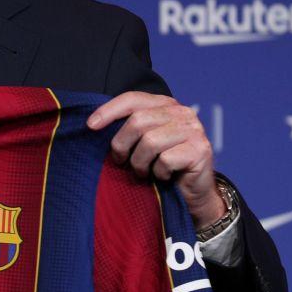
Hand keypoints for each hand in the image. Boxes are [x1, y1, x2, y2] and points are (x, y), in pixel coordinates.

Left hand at [87, 92, 224, 228]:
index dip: (109, 110)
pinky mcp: (200, 149)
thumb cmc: (162, 167)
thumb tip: (93, 125)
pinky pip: (165, 160)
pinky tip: (163, 177)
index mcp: (166, 104)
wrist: (193, 193)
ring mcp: (194, 129)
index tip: (90, 126)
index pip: (133, 99)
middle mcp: (182, 112)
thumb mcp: (142, 143)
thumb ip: (129, 129)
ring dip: (139, 163)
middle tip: (120, 161)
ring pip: (150, 141)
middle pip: (138, 120)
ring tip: (142, 172)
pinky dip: (158, 173)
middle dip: (122, 144)